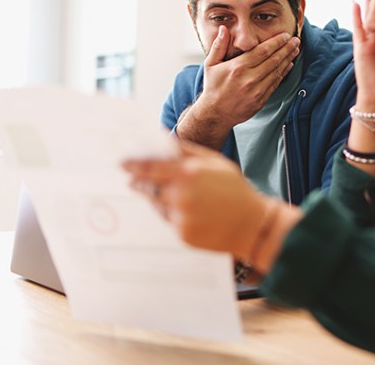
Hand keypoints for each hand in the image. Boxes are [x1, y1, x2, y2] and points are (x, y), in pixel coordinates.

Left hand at [123, 142, 266, 255]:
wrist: (252, 225)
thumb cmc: (234, 190)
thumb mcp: (214, 162)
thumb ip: (186, 151)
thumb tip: (163, 140)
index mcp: (188, 174)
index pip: (150, 168)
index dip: (133, 165)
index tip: (122, 164)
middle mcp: (181, 196)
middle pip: (148, 188)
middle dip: (140, 183)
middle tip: (135, 181)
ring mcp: (180, 218)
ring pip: (158, 205)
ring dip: (160, 199)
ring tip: (180, 197)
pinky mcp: (182, 235)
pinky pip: (169, 221)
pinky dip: (174, 215)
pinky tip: (192, 213)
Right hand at [175, 26, 299, 144]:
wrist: (215, 114)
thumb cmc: (213, 87)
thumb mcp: (211, 64)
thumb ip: (218, 46)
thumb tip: (223, 28)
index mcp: (238, 67)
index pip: (262, 51)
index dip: (276, 42)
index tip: (285, 35)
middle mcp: (249, 78)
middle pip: (273, 60)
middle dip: (286, 48)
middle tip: (296, 40)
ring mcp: (256, 90)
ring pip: (277, 71)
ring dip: (288, 59)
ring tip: (295, 50)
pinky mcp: (261, 100)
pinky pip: (275, 84)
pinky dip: (283, 73)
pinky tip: (289, 65)